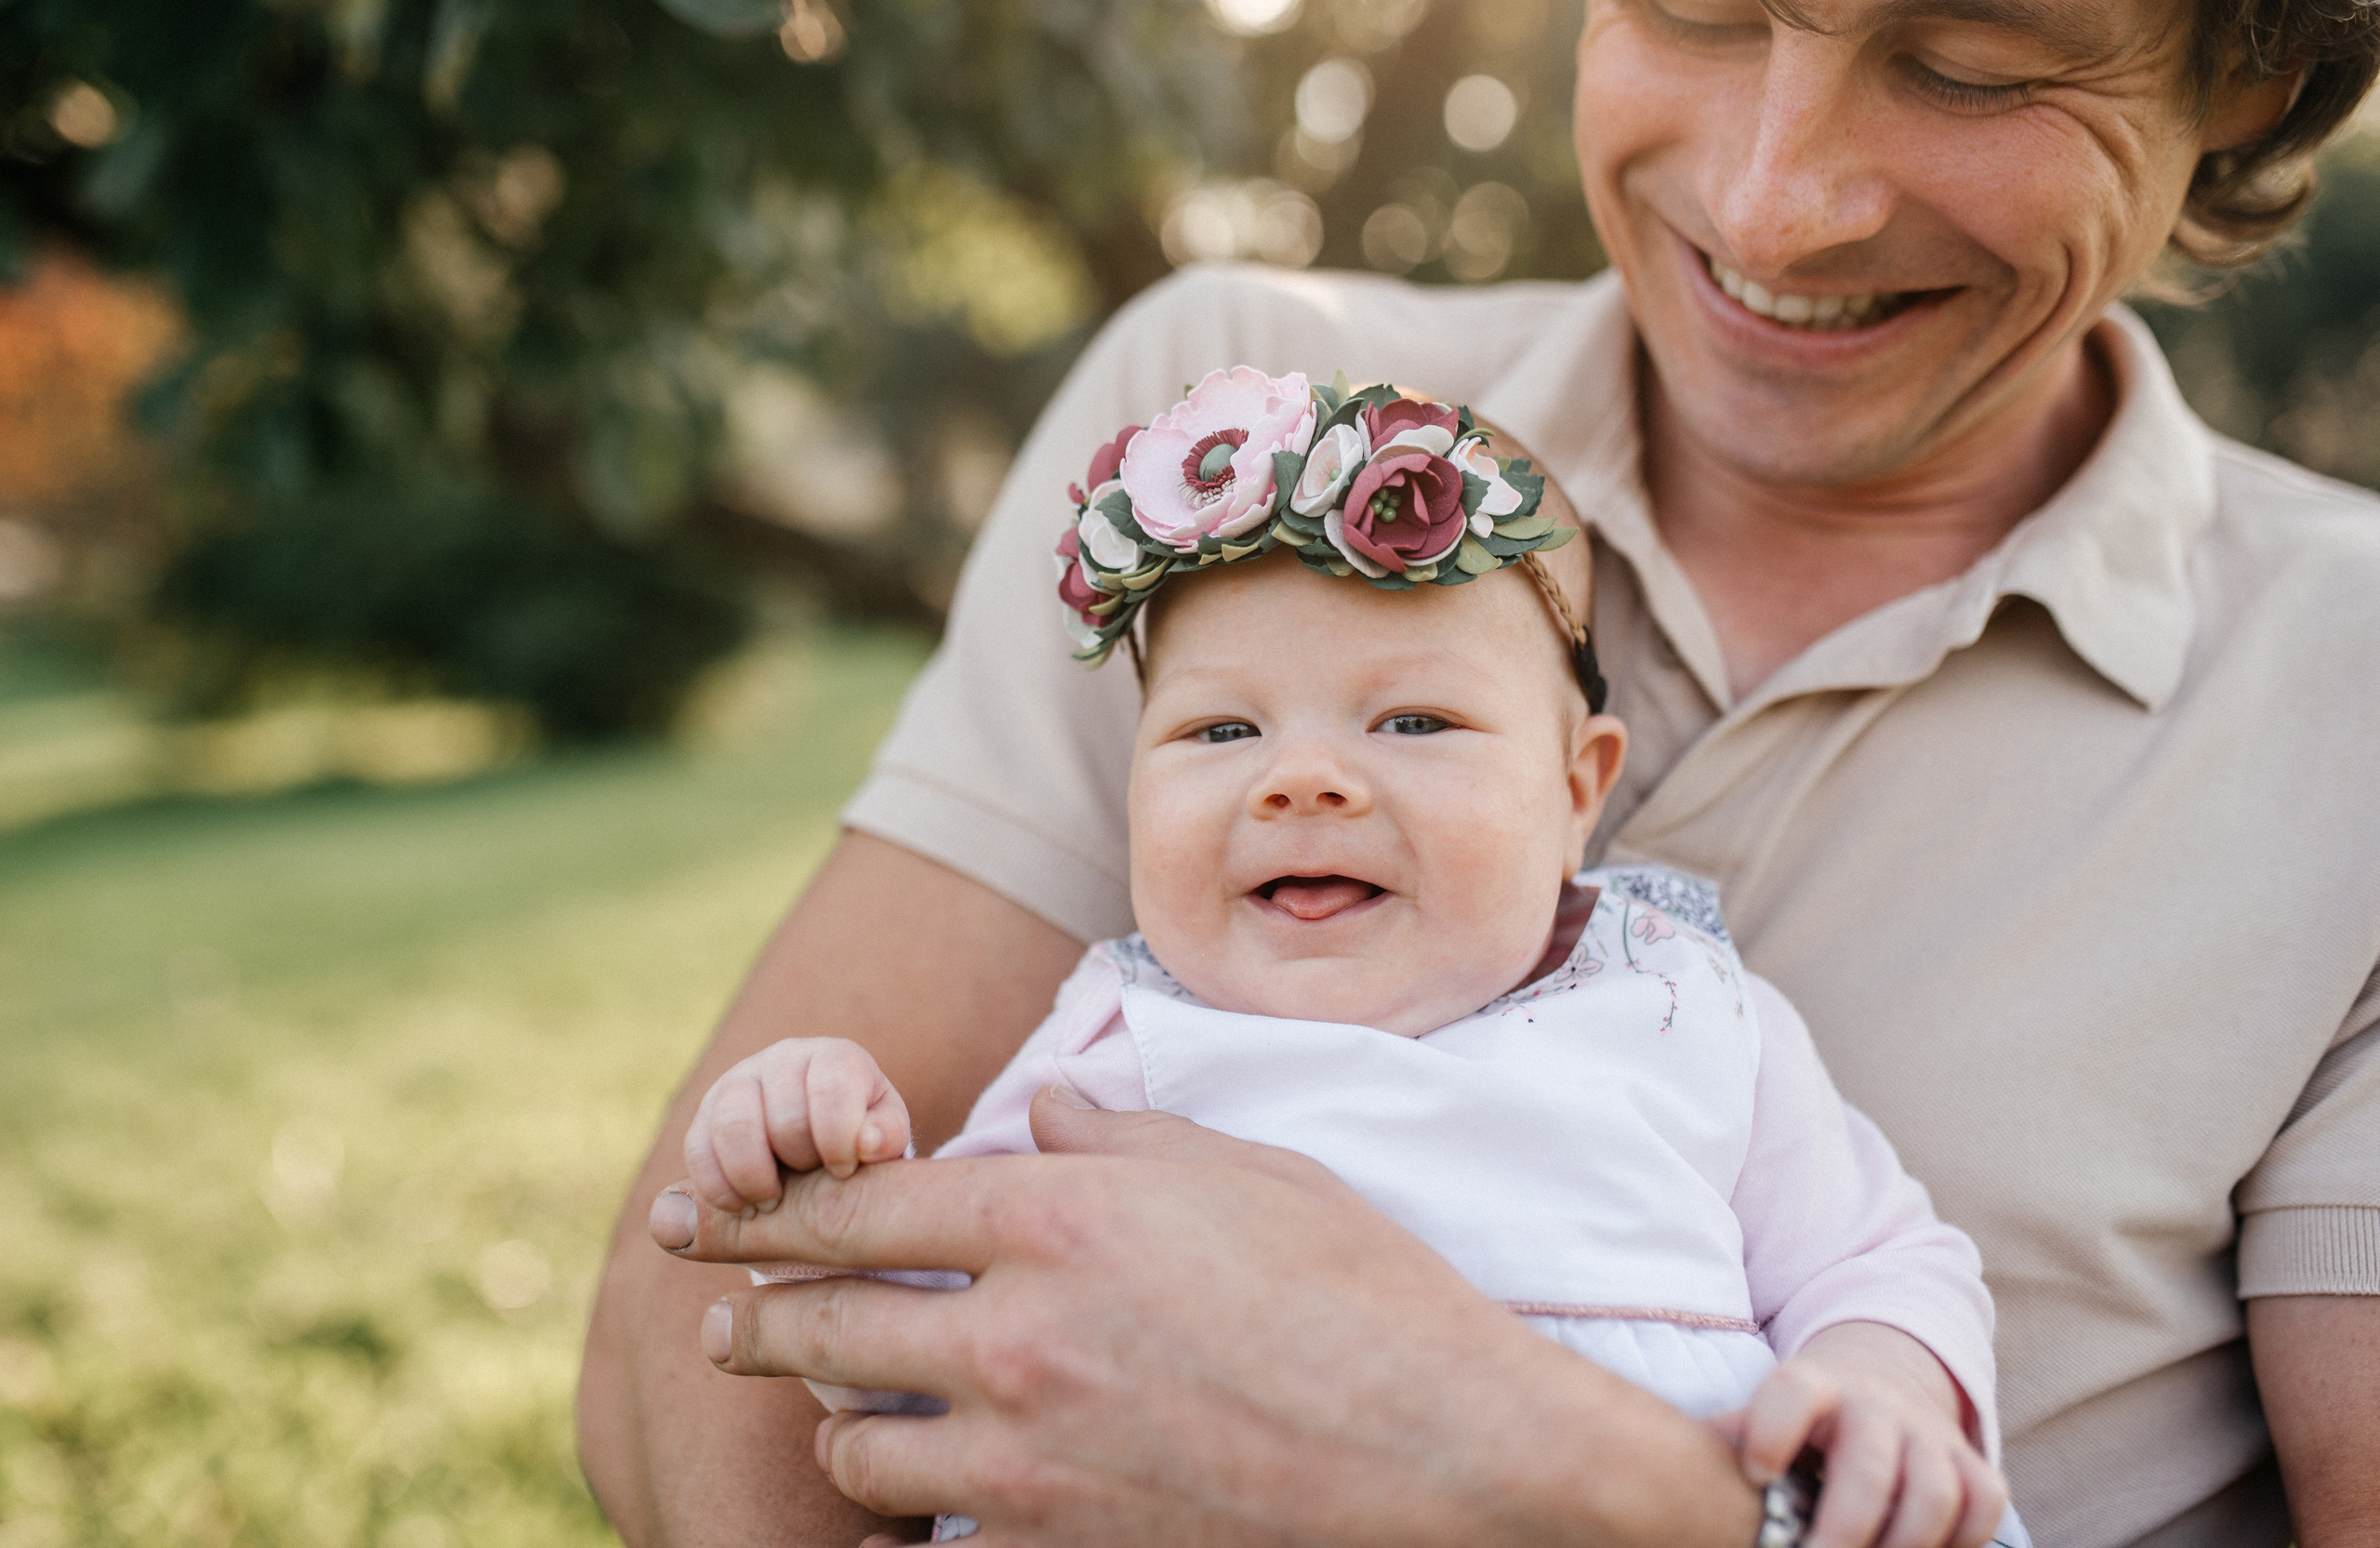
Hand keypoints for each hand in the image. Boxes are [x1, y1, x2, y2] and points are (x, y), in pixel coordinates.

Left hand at [648, 1088, 1765, 1547]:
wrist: (1452, 1465)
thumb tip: (1038, 1114)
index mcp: (1055, 1224)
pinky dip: (918, 1526)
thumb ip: (1118, 1140)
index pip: (861, 1207)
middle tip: (723, 1326)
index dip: (771, 1211)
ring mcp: (1031, 1463)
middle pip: (828, 1328)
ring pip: (861, 1451)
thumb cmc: (1364, 1297)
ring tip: (840, 1421)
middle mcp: (1017, 1341)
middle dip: (758, 1323)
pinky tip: (921, 1513)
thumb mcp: (1247, 1173)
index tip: (717, 1222)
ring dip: (840, 1430)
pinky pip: (941, 1543)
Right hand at [684, 1037, 912, 1211]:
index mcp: (835, 1058)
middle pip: (782, 1113)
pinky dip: (717, 1187)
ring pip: (732, 1124)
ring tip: (772, 1202)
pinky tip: (742, 1206)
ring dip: (753, 1176)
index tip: (844, 1171)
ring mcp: (739, 1081)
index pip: (831, 1087)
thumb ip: (886, 1137)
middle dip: (799, 1162)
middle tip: (812, 1183)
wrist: (822, 1147)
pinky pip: (697, 1148)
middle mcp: (784, 1059)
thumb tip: (868, 1143)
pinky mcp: (707, 1113)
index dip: (837, 1139)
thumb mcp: (884, 1137)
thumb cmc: (859, 1139)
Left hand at [1711, 1323, 2004, 1547]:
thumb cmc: (1799, 1421)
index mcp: (1810, 1387)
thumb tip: (1673, 1476)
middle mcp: (1873, 1405)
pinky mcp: (1969, 1459)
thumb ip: (1729, 1443)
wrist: (1878, 1381)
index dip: (1773, 1430)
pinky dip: (1962, 1539)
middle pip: (1868, 1467)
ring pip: (1934, 1492)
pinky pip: (1983, 1501)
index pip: (1791, 1392)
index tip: (1756, 1474)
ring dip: (1903, 1546)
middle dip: (1843, 1529)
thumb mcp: (1761, 1415)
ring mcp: (1926, 1431)